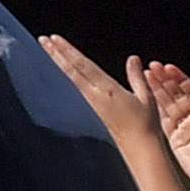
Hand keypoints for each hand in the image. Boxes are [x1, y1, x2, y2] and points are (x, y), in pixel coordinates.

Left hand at [39, 36, 159, 150]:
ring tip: (48, 49)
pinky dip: (70, 75)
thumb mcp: (146, 98)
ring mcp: (93, 103)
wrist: (140, 151)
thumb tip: (133, 58)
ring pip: (73, 78)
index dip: (68, 51)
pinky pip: (78, 87)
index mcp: (109, 90)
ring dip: (60, 62)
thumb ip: (137, 77)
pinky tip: (65, 70)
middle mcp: (97, 95)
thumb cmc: (146, 125)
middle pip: (73, 70)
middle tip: (42, 39)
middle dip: (57, 54)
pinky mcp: (94, 110)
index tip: (55, 39)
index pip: (84, 65)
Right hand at [136, 59, 189, 186]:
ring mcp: (184, 128)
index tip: (171, 68)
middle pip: (178, 94)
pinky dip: (156, 107)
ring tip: (147, 75)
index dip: (181, 79)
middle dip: (166, 79)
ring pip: (169, 104)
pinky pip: (163, 119)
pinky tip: (148, 95)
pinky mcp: (175, 139)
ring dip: (158, 89)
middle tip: (155, 66)